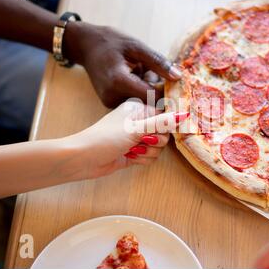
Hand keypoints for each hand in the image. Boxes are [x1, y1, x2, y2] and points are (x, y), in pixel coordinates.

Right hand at [64, 22, 181, 107]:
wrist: (85, 45)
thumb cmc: (110, 41)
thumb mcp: (136, 46)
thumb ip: (158, 62)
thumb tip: (178, 77)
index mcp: (119, 82)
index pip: (152, 96)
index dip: (166, 90)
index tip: (173, 80)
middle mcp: (113, 97)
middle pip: (148, 102)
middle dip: (156, 88)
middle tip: (149, 69)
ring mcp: (110, 103)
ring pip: (141, 103)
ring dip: (147, 88)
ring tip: (139, 70)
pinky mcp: (110, 104)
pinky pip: (132, 101)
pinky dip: (138, 90)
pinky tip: (134, 76)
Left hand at [64, 101, 188, 178]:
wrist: (83, 158)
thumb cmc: (105, 138)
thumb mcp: (136, 129)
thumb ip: (162, 122)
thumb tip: (184, 114)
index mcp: (139, 110)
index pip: (165, 115)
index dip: (166, 125)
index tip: (159, 131)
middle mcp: (140, 122)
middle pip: (164, 133)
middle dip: (156, 142)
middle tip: (143, 141)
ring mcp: (137, 138)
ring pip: (158, 147)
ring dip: (148, 152)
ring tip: (132, 151)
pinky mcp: (134, 152)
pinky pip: (150, 156)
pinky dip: (142, 159)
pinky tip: (129, 157)